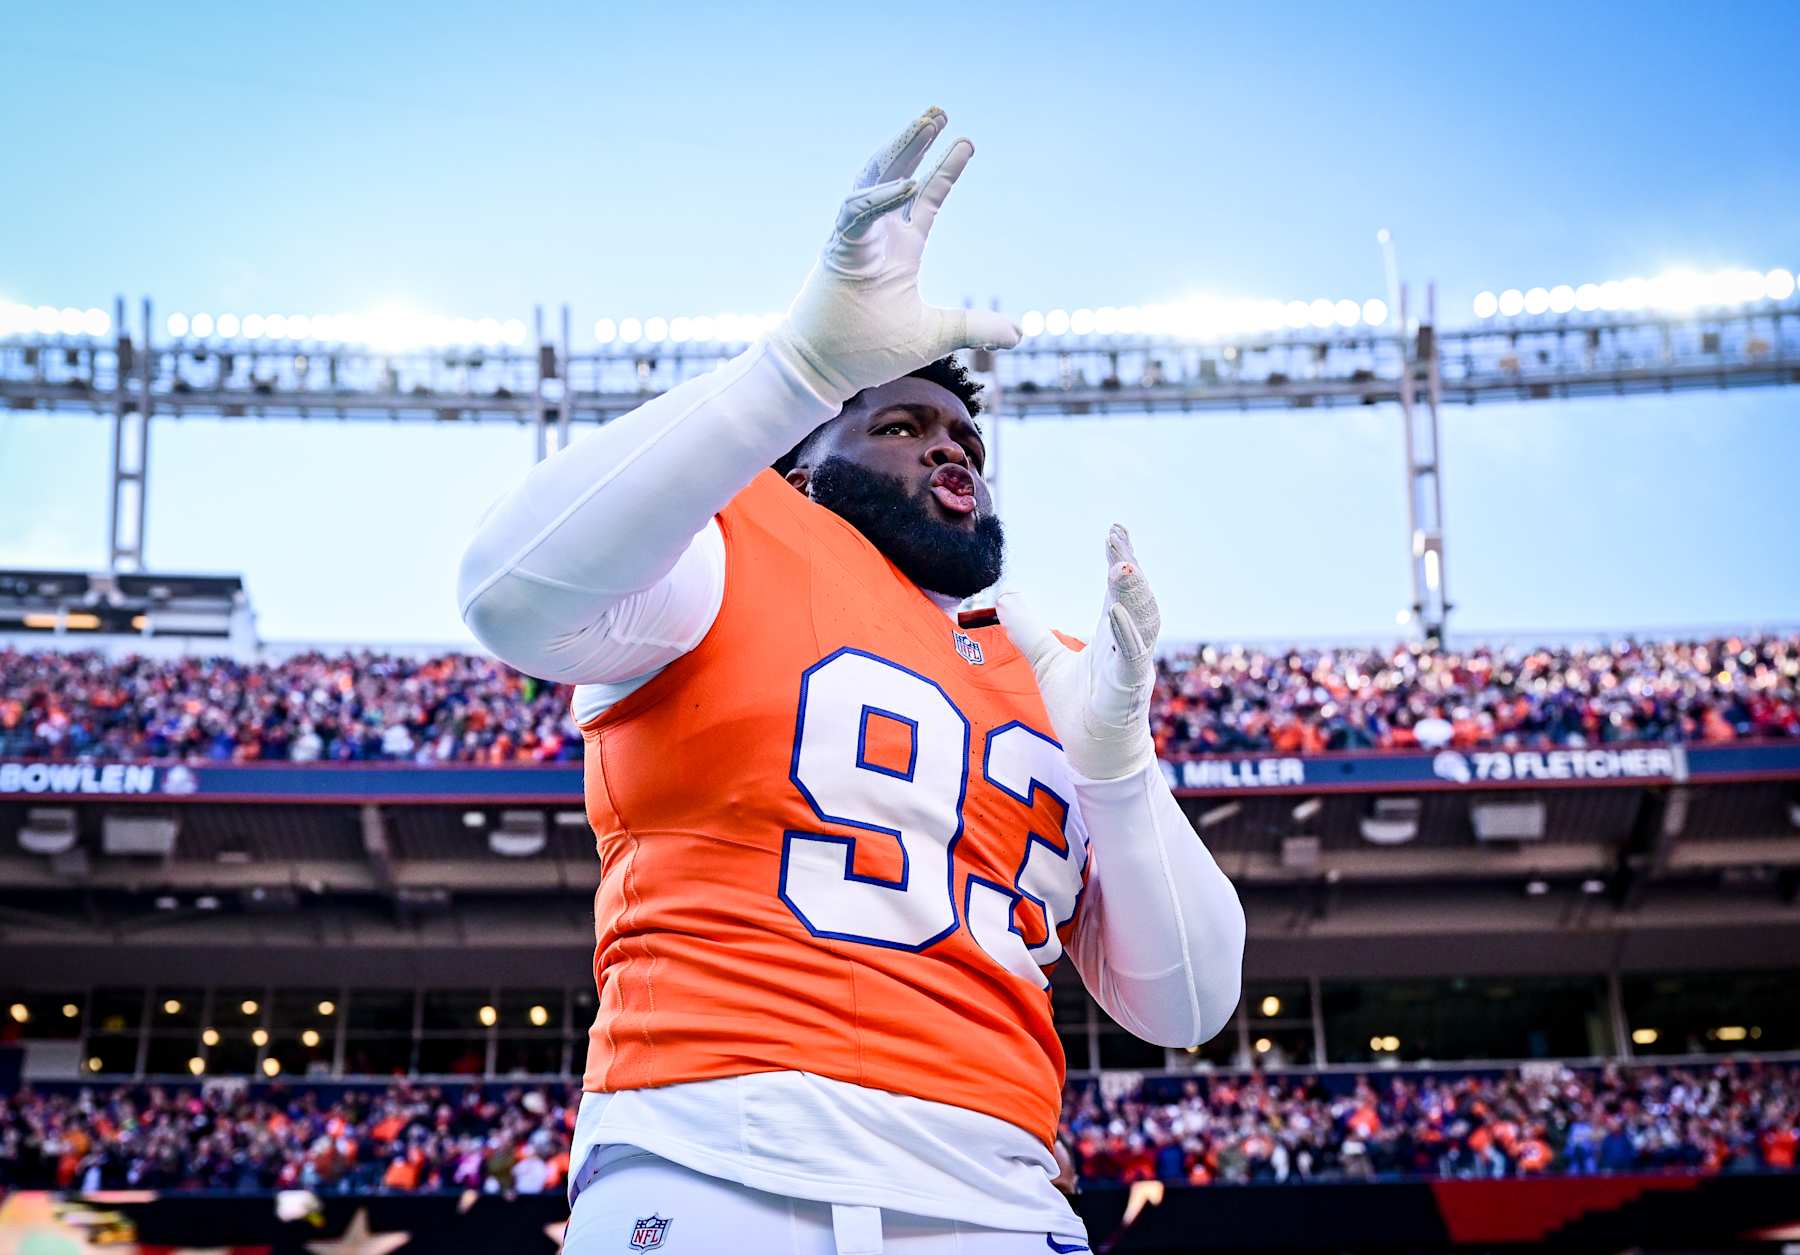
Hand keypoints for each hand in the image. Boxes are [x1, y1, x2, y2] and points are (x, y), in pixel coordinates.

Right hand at [767, 108, 1020, 405]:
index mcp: (898, 249)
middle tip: (940, 112)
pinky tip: (909, 183)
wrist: (820, 371)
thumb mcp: (933, 336)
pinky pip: (856, 214)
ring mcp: (854, 240)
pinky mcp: (837, 252)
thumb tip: (1019, 333)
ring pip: (873, 180)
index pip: (924, 199)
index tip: (966, 142)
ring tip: (926, 123)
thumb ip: (975, 328)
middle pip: (896, 175)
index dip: (944, 170)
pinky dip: (880, 198)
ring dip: (899, 150)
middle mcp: (876, 236)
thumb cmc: (867, 351)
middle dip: (917, 143)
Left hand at [997, 525, 1161, 781]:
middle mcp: (1129, 646)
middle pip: (1136, 600)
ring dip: (1134, 595)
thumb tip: (1005, 593)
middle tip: (1118, 539)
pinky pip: (1131, 661)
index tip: (1116, 529)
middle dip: (1129, 569)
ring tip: (1123, 566)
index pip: (1119, 590)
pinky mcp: (1128, 693)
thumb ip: (1029, 628)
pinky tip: (1117, 614)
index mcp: (1114, 635)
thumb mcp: (1047, 661)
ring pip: (1143, 625)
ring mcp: (1132, 668)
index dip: (1119, 558)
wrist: (1096, 757)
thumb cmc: (1081, 708)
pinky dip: (1127, 636)